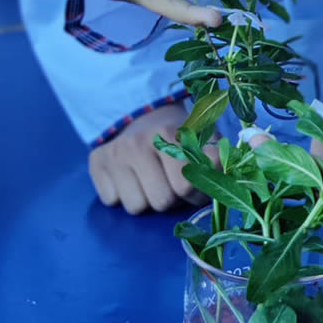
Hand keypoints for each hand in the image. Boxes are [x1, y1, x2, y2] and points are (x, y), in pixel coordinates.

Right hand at [88, 104, 216, 213]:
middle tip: (171, 184)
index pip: (186, 185)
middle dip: (171, 199)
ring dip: (146, 200)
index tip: (196, 188)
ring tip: (149, 181)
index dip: (195, 194)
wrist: (139, 114)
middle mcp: (138, 143)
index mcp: (169, 134)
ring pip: (136, 207)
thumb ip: (215, 159)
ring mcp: (115, 154)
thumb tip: (226, 180)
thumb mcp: (200, 140)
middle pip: (162, 201)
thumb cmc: (176, 136)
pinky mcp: (96, 164)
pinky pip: (112, 201)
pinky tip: (128, 178)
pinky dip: (121, 195)